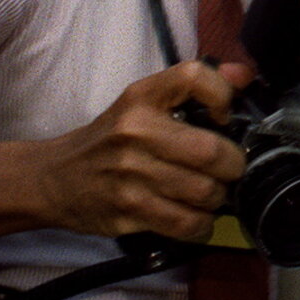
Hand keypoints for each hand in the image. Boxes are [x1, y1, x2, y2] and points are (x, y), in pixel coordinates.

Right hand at [29, 60, 249, 239]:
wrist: (54, 178)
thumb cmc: (110, 140)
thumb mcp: (143, 104)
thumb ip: (194, 88)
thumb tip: (244, 75)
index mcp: (142, 96)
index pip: (195, 76)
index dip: (223, 95)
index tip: (224, 116)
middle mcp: (136, 131)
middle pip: (212, 151)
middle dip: (232, 166)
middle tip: (227, 169)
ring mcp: (131, 173)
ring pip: (206, 192)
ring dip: (217, 198)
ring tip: (207, 193)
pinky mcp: (129, 210)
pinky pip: (188, 223)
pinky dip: (201, 225)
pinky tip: (194, 217)